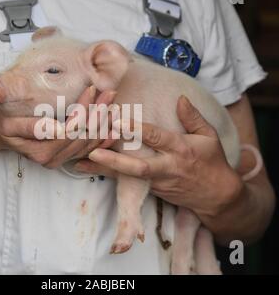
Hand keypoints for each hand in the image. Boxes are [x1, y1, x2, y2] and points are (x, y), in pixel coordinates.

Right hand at [0, 86, 116, 167]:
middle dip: (98, 113)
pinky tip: (114, 124)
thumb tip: (54, 128)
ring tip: (113, 102)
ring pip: (90, 143)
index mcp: (41, 151)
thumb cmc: (4, 121)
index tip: (91, 89)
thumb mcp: (6, 120)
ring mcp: (62, 159)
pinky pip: (90, 149)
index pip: (70, 131)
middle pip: (83, 137)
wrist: (2, 132)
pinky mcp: (68, 156)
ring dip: (104, 122)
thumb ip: (28, 126)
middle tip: (109, 92)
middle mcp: (53, 159)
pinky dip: (104, 136)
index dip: (83, 111)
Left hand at [75, 96, 242, 217]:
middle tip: (92, 150)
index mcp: (180, 150)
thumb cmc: (212, 162)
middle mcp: (166, 167)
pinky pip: (128, 181)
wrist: (215, 197)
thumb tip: (180, 99)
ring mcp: (157, 182)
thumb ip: (193, 117)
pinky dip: (109, 173)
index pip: (157, 138)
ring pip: (127, 176)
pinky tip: (90, 167)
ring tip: (80, 161)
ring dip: (104, 169)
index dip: (137, 129)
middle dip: (114, 160)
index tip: (118, 120)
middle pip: (137, 167)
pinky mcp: (151, 190)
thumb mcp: (209, 136)